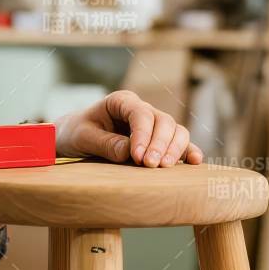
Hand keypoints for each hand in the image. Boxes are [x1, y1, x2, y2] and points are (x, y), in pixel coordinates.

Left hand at [52, 89, 202, 167]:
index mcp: (121, 101)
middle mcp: (141, 109)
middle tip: (151, 165)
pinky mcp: (158, 141)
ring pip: (176, 130)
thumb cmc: (76, 133)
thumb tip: (129, 153)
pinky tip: (194, 161)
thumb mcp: (83, 137)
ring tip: (164, 167)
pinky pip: (179, 143)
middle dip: (160, 143)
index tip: (137, 157)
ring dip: (175, 148)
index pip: (140, 113)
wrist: (74, 137)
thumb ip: (105, 143)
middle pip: (163, 121)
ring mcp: (153, 125)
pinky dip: (188, 151)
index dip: (143, 135)